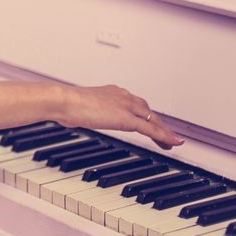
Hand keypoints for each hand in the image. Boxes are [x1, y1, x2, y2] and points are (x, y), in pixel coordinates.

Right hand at [59, 84, 183, 150]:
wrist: (63, 101)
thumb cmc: (63, 103)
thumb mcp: (75, 107)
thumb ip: (81, 111)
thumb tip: (72, 117)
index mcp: (110, 92)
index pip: (134, 103)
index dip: (144, 113)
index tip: (147, 120)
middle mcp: (122, 96)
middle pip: (147, 110)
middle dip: (158, 122)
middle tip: (166, 133)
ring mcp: (126, 106)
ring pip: (152, 119)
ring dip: (164, 131)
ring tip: (172, 141)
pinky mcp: (127, 119)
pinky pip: (150, 129)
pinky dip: (164, 136)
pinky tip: (173, 143)